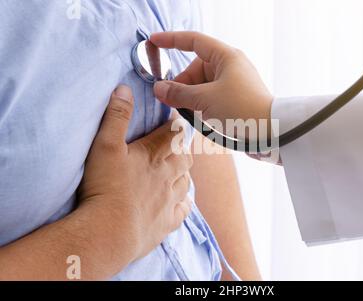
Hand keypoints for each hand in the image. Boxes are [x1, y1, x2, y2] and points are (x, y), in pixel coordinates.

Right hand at [78, 85, 192, 261]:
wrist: (109, 231)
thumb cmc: (105, 187)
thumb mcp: (105, 146)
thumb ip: (116, 117)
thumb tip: (124, 89)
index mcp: (154, 155)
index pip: (174, 133)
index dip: (176, 123)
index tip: (175, 118)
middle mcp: (168, 176)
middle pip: (185, 156)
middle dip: (183, 148)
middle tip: (175, 145)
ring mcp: (170, 200)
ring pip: (186, 182)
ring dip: (184, 173)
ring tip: (176, 170)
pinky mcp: (167, 222)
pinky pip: (183, 209)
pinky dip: (184, 202)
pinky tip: (180, 201)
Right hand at [151, 31, 273, 136]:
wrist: (270, 131)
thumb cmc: (242, 109)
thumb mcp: (206, 99)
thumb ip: (179, 93)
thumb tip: (159, 89)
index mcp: (226, 57)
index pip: (194, 41)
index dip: (172, 40)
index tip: (154, 42)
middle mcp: (230, 66)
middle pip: (195, 68)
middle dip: (182, 84)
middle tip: (172, 100)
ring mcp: (233, 83)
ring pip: (202, 85)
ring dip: (191, 97)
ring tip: (189, 112)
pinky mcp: (235, 98)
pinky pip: (210, 96)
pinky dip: (201, 104)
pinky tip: (199, 116)